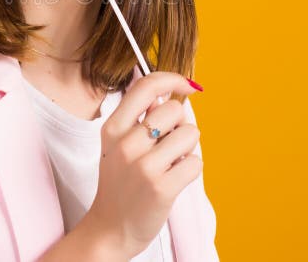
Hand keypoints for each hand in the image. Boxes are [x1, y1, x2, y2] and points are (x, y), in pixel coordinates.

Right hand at [84, 71, 203, 258]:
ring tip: (170, 163)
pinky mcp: (162, 188)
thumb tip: (171, 92)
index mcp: (113, 128)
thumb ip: (140, 117)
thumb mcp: (117, 143)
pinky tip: (175, 179)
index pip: (146, 86)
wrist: (111, 228)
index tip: (187, 85)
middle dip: (179, 125)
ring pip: (190, 134)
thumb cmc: (120, 182)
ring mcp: (143, 166)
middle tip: (168, 145)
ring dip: (187, 148)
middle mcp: (126, 144)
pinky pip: (196, 162)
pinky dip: (191, 170)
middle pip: (174, 109)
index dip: (172, 78)